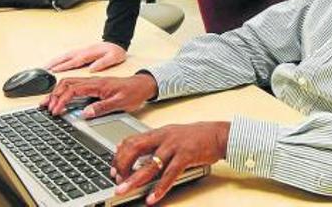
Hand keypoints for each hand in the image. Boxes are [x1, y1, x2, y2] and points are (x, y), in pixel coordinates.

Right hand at [40, 73, 157, 117]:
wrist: (143, 85)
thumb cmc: (133, 92)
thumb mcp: (120, 103)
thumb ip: (102, 108)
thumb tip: (85, 113)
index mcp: (97, 84)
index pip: (73, 90)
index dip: (61, 100)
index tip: (56, 111)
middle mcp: (92, 81)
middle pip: (66, 84)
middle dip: (53, 95)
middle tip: (46, 108)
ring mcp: (92, 83)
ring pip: (68, 84)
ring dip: (57, 93)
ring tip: (48, 104)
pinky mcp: (93, 86)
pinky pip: (74, 86)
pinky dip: (64, 92)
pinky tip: (61, 100)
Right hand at [46, 41, 126, 72]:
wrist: (117, 43)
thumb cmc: (116, 52)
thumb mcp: (114, 57)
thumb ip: (104, 62)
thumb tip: (92, 69)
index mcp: (89, 54)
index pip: (74, 61)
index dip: (64, 66)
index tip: (54, 70)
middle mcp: (83, 52)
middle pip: (65, 57)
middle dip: (54, 63)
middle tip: (43, 69)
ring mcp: (81, 51)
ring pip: (64, 56)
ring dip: (54, 61)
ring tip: (45, 67)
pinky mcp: (81, 52)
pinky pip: (67, 56)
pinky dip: (59, 59)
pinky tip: (55, 63)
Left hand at [111, 122, 230, 204]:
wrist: (218, 134)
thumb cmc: (196, 136)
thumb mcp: (172, 135)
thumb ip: (154, 142)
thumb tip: (135, 151)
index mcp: (158, 132)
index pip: (131, 140)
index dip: (119, 154)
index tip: (113, 167)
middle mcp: (164, 137)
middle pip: (135, 148)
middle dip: (122, 165)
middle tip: (116, 179)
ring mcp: (174, 146)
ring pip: (150, 164)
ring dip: (134, 179)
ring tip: (124, 190)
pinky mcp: (186, 156)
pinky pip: (170, 175)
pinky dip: (160, 188)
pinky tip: (152, 198)